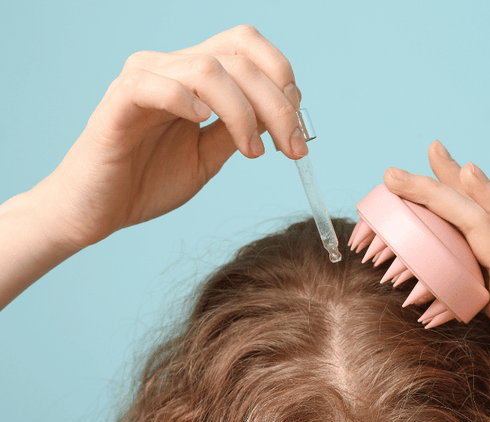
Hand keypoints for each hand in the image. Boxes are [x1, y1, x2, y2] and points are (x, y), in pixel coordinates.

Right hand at [33, 25, 305, 250]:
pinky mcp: (118, 102)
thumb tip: (281, 115)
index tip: (298, 129)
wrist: (98, 211)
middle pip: (238, 56)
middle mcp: (170, 67)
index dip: (282, 80)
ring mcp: (143, 79)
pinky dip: (188, 102)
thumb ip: (238, 130)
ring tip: (252, 151)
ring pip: (208, 69)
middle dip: (278, 103)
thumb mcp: (209, 156)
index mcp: (193, 76)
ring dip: (244, 111)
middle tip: (292, 149)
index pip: (246, 48)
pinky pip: (157, 85)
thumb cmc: (148, 181)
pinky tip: (202, 125)